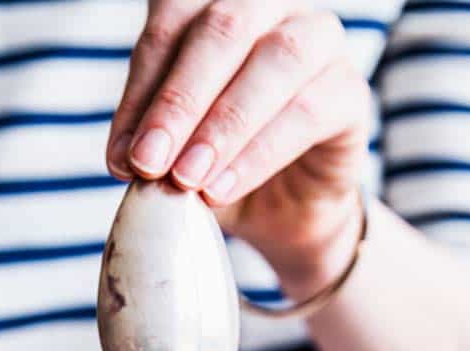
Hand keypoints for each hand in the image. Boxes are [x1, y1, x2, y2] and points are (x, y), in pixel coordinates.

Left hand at [107, 0, 369, 298]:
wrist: (282, 212)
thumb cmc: (222, 167)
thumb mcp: (176, 151)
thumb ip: (155, 139)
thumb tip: (124, 157)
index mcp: (219, 4)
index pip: (173, 21)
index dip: (142, 88)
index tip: (120, 156)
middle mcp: (272, 8)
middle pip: (223, 29)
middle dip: (178, 102)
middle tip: (148, 163)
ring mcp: (320, 43)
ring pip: (273, 62)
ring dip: (222, 126)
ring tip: (186, 179)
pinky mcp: (350, 93)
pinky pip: (307, 113)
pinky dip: (258, 155)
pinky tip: (222, 189)